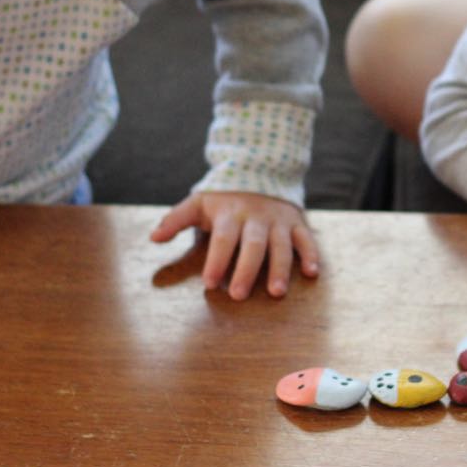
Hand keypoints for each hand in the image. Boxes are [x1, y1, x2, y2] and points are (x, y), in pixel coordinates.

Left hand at [149, 191, 319, 299]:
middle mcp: (256, 217)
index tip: (210, 284)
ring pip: (281, 245)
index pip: (223, 238)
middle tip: (239, 295)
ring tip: (276, 292)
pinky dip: (311, 254)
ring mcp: (279, 221)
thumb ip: (176, 220)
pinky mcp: (297, 223)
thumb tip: (154, 238)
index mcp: (231, 214)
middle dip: (247, 270)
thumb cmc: (224, 198)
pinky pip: (306, 238)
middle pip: (253, 245)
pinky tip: (312, 273)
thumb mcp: (198, 203)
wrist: (260, 171)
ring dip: (280, 268)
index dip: (217, 260)